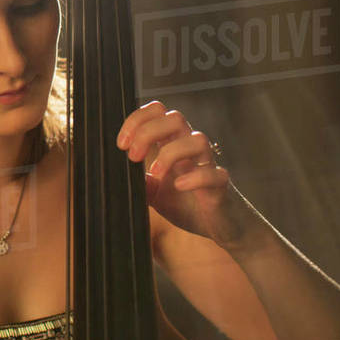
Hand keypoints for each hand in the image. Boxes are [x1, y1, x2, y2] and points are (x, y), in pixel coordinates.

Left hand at [116, 100, 251, 250]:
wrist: (218, 227)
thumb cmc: (186, 204)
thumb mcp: (154, 193)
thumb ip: (139, 181)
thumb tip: (118, 172)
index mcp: (173, 143)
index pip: (158, 112)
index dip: (137, 120)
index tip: (121, 144)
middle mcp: (191, 149)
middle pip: (175, 118)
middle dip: (148, 132)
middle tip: (132, 156)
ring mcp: (208, 165)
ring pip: (198, 139)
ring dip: (171, 153)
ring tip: (155, 173)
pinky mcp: (221, 187)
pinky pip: (215, 174)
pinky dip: (196, 177)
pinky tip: (179, 186)